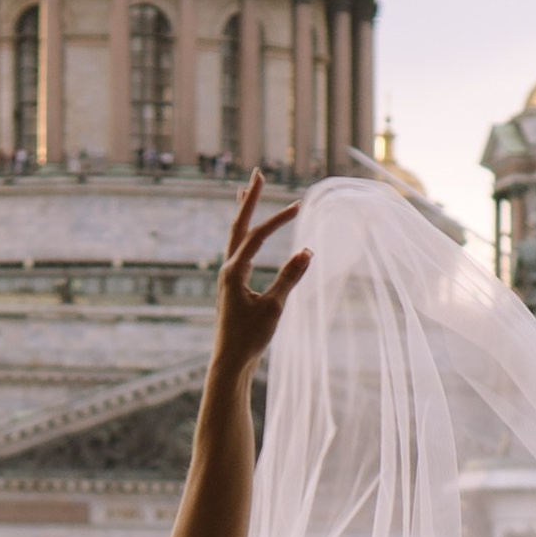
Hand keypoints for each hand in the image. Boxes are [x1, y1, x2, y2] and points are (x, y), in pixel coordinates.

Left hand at [213, 170, 309, 367]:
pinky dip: (245, 234)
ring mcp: (229, 277)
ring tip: (245, 192)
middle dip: (249, 200)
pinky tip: (249, 233)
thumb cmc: (250, 338)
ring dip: (243, 213)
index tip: (299, 206)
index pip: (257, 236)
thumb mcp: (274, 308)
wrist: (230, 362)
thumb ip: (290, 278)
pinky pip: (239, 250)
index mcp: (234, 271)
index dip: (278, 220)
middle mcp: (228, 269)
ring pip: (235, 236)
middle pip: (238, 226)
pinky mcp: (233, 286)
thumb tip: (308, 251)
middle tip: (257, 174)